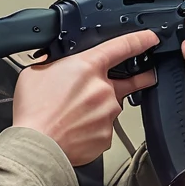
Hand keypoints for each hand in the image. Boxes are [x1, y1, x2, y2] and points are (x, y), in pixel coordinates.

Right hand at [12, 29, 158, 167]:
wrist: (36, 146)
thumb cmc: (34, 111)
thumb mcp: (37, 71)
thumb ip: (56, 63)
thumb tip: (59, 62)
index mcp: (88, 67)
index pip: (123, 47)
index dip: (141, 41)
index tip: (150, 39)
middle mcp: (103, 89)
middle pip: (128, 82)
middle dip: (135, 80)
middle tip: (138, 79)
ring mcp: (107, 114)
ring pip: (111, 107)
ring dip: (99, 109)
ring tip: (74, 116)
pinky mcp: (106, 135)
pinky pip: (104, 128)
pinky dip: (93, 128)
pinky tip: (75, 129)